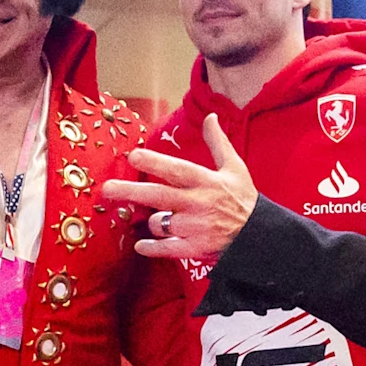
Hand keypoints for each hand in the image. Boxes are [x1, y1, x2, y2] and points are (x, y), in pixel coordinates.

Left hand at [105, 114, 258, 260]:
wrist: (259, 235)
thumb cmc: (244, 199)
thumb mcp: (235, 167)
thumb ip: (218, 142)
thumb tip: (211, 116)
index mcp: (206, 182)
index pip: (176, 170)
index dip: (154, 163)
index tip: (133, 155)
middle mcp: (197, 204)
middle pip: (158, 196)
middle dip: (131, 192)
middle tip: (107, 189)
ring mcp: (195, 228)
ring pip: (159, 222)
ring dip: (152, 221)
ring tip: (156, 219)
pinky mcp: (195, 248)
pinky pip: (167, 248)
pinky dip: (152, 248)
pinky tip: (140, 245)